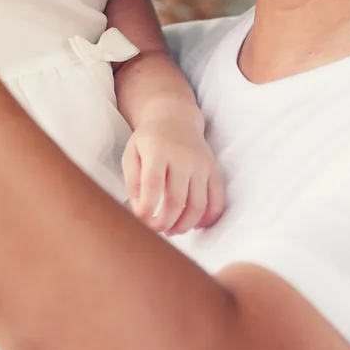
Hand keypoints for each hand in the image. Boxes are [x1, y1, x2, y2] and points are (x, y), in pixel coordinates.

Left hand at [123, 115, 225, 234]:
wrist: (176, 119)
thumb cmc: (149, 141)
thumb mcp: (131, 154)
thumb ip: (133, 182)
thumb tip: (141, 211)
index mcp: (158, 151)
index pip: (153, 185)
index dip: (147, 208)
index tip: (141, 221)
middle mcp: (183, 157)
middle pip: (176, 199)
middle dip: (164, 222)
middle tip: (155, 230)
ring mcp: (201, 164)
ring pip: (198, 205)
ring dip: (184, 225)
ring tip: (171, 230)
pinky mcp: (213, 170)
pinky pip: (217, 199)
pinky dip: (208, 218)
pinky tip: (195, 225)